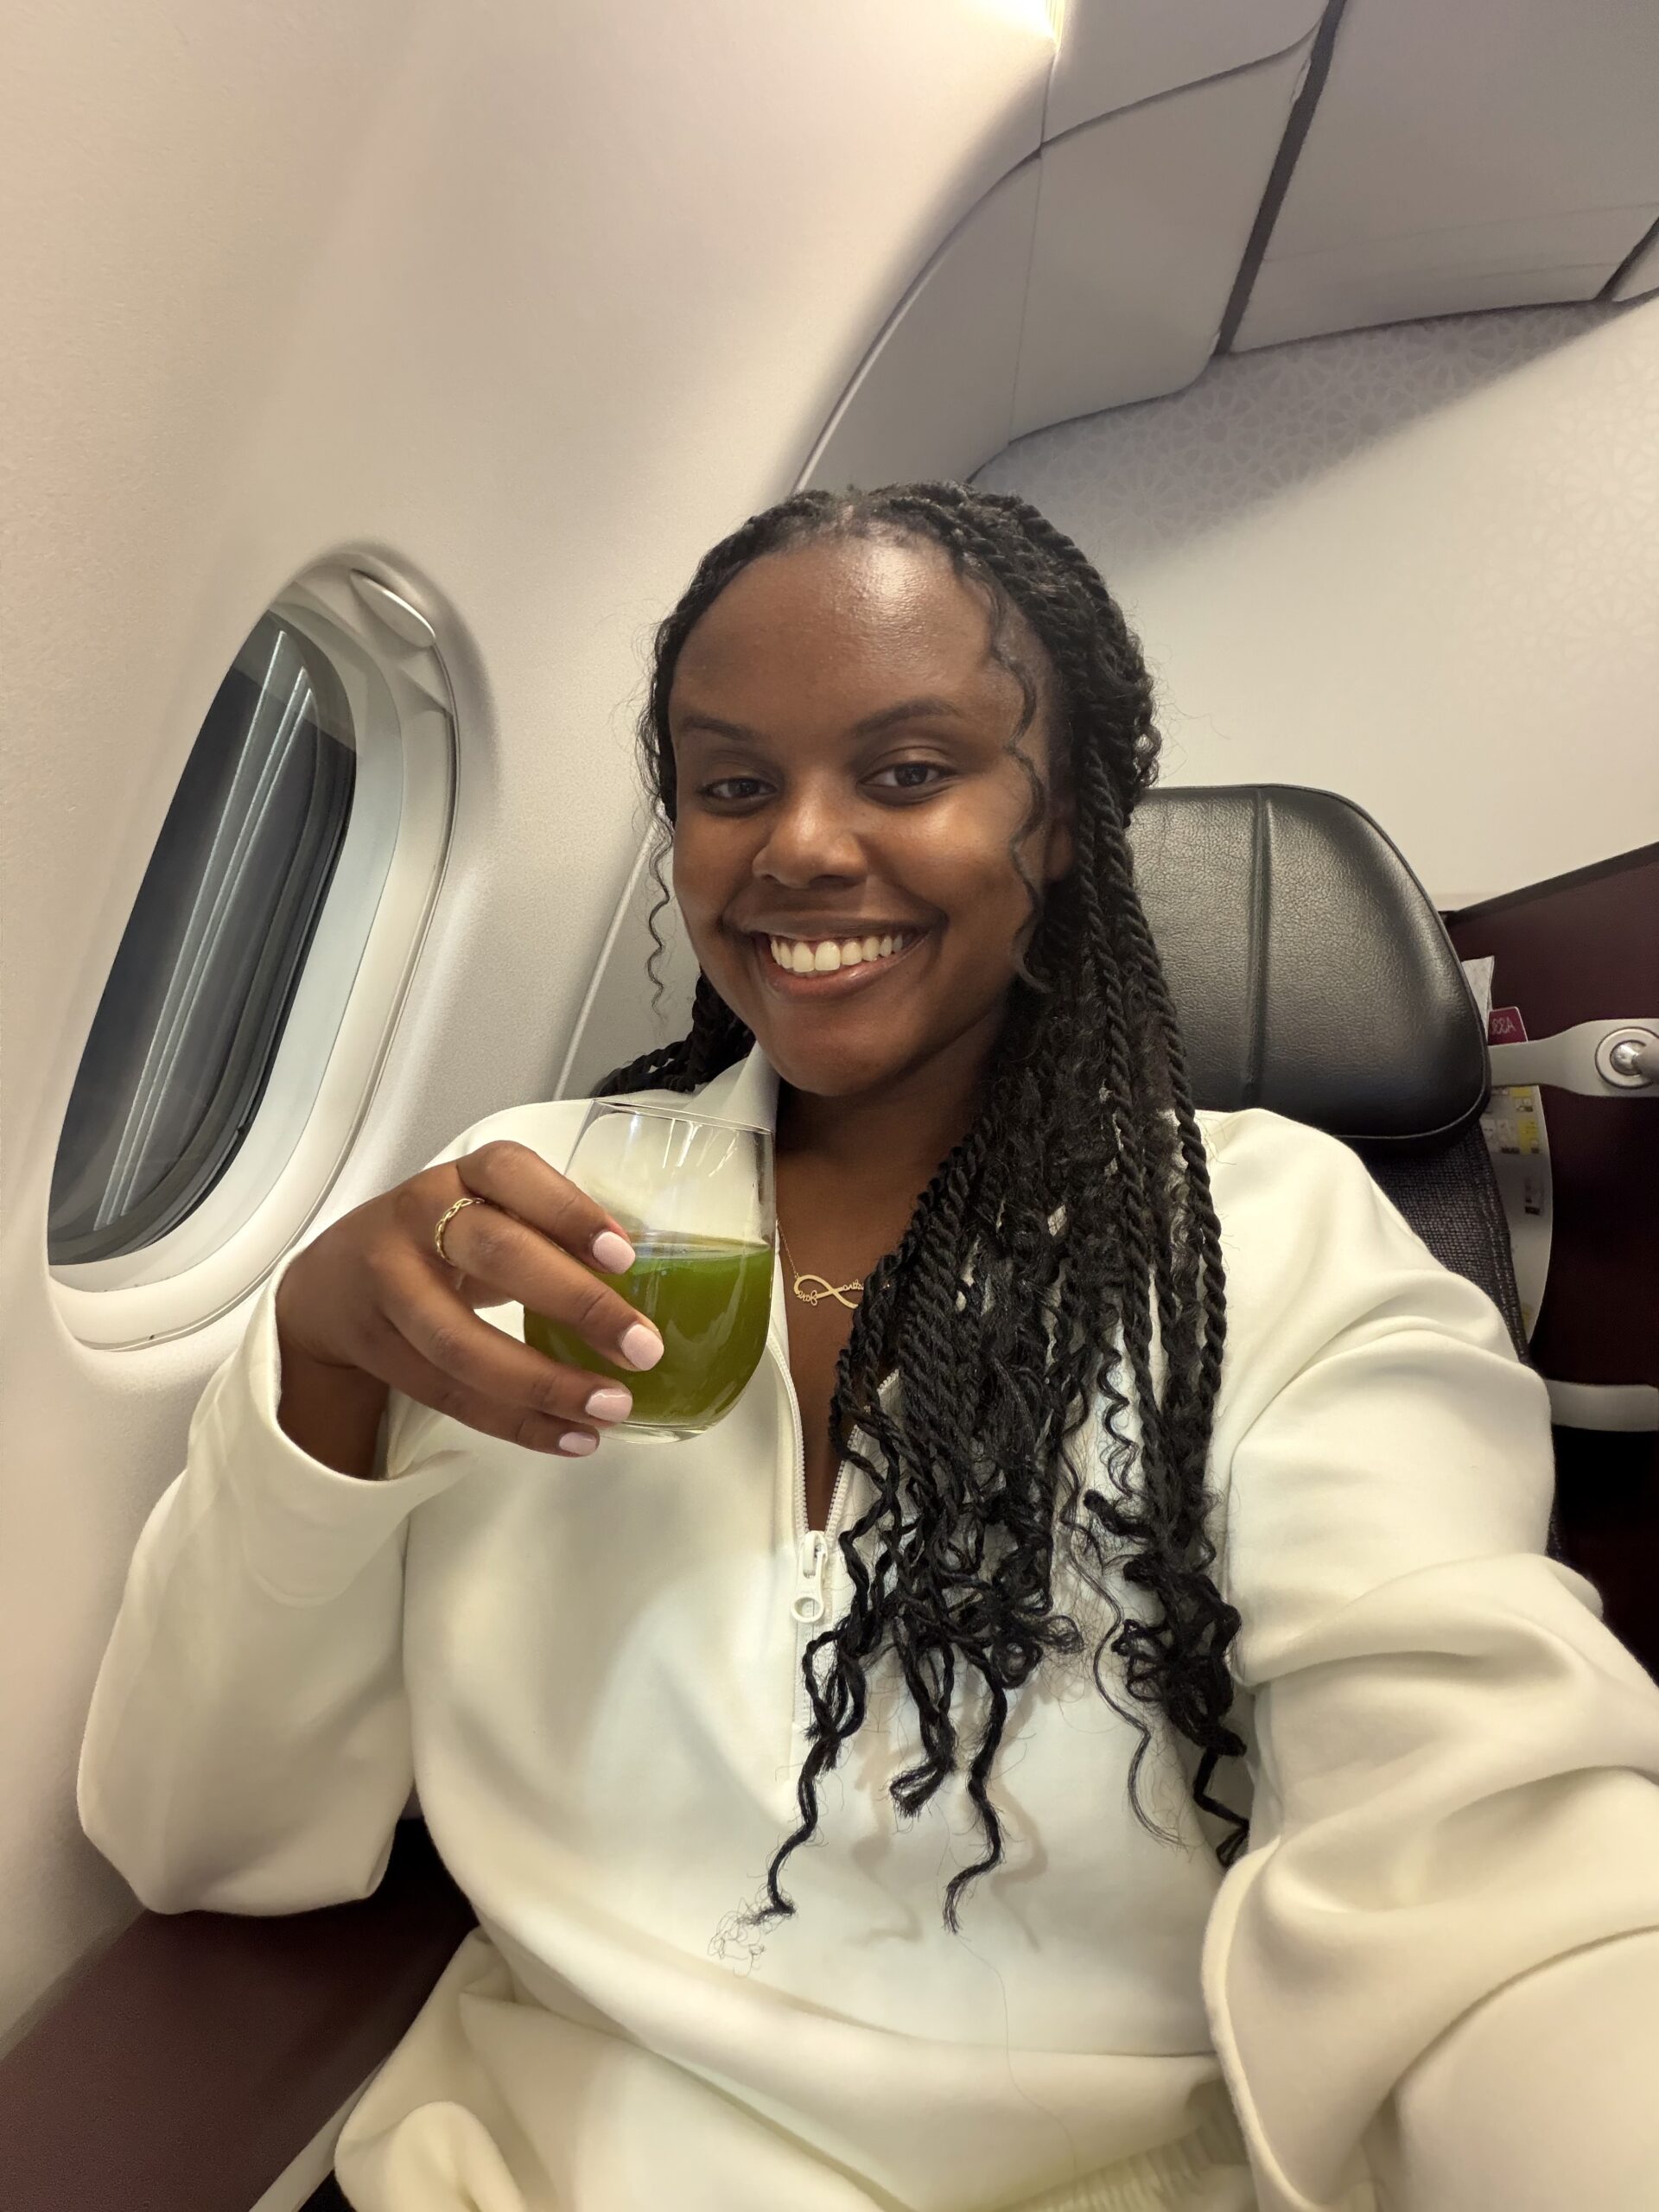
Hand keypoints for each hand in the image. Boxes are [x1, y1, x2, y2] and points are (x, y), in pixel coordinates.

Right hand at [273, 1141, 662, 1457]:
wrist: (331, 1282)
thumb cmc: (440, 1241)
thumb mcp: (486, 1212)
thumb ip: (551, 1232)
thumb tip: (653, 1282)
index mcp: (461, 1177)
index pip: (512, 1174)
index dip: (570, 1212)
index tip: (625, 1257)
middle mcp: (419, 1219)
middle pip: (496, 1256)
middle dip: (576, 1304)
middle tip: (643, 1347)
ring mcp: (389, 1285)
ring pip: (462, 1343)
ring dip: (545, 1384)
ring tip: (611, 1406)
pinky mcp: (378, 1348)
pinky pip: (450, 1394)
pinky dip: (515, 1421)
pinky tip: (569, 1435)